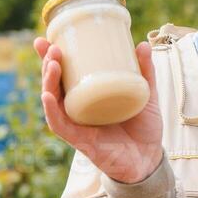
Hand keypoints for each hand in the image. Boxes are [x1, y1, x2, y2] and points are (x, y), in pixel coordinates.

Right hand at [35, 37, 164, 183]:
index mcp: (88, 96)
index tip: (49, 37)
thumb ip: (145, 71)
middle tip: (50, 47)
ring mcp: (77, 124)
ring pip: (53, 102)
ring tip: (51, 64)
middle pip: (54, 84)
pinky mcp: (80, 140)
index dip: (54, 57)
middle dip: (47, 64)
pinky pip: (60, 125)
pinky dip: (52, 110)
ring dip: (47, 82)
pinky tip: (48, 96)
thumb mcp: (146, 94)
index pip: (66, 73)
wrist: (150, 159)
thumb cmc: (144, 128)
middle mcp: (78, 109)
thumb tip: (142, 44)